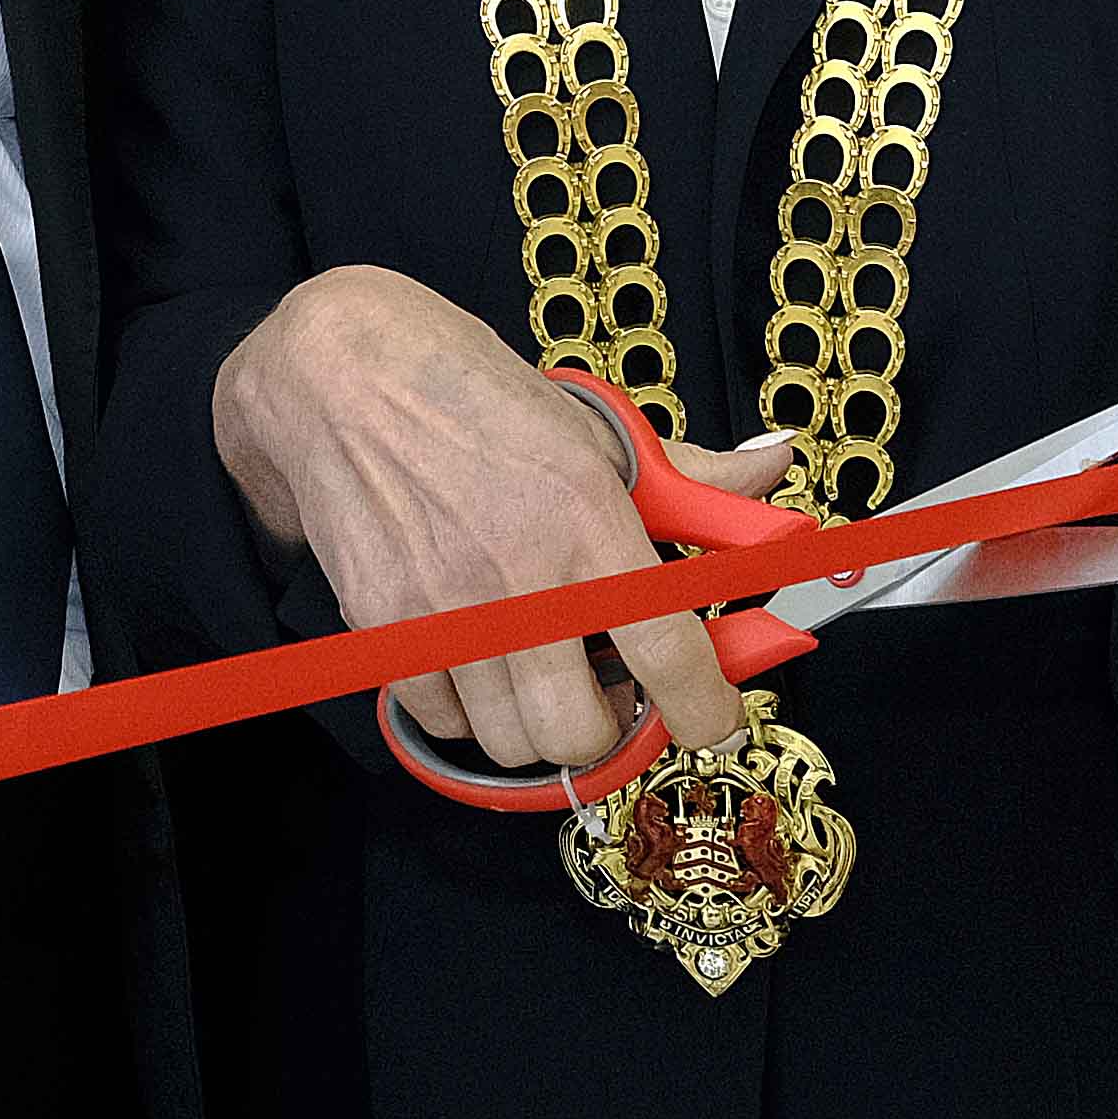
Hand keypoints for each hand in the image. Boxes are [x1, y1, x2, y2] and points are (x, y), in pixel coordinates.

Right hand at [216, 263, 763, 773]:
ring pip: (511, 740)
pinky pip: (443, 721)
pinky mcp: (384, 626)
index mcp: (588, 518)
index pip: (671, 655)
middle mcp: (520, 575)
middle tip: (609, 686)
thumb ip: (691, 476)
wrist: (343, 378)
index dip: (706, 709)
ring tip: (540, 666)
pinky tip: (479, 655)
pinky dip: (468, 707)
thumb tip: (774, 468)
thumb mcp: (595, 428)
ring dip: (535, 720)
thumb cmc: (475, 398)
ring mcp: (445, 608)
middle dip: (607, 726)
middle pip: (581, 731)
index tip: (711, 717)